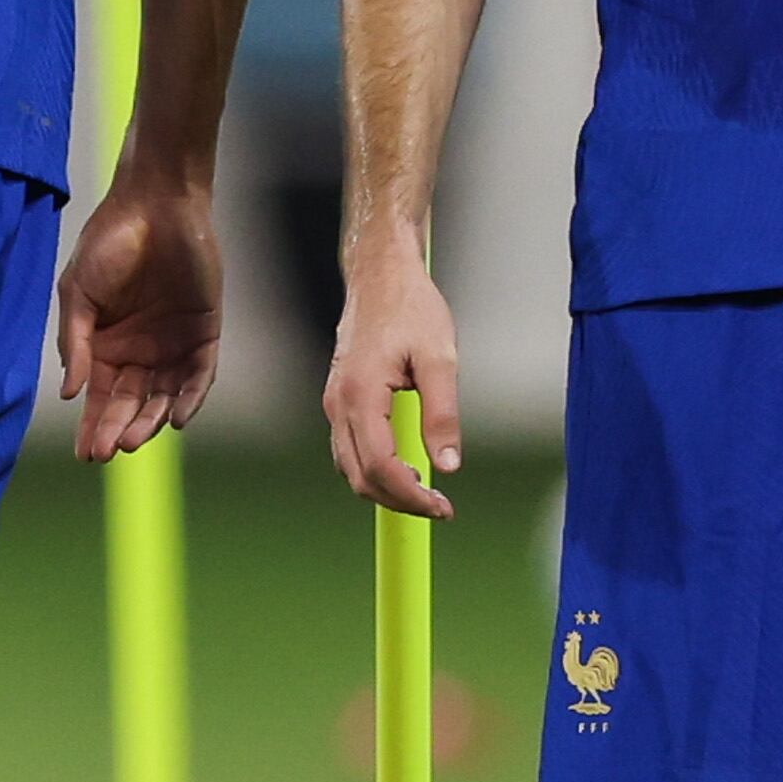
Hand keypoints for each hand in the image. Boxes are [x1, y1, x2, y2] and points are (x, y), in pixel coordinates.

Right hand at [56, 172, 221, 460]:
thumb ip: (74, 343)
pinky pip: (199, 374)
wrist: (154, 203)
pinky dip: (189, 397)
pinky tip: (175, 417)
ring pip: (163, 395)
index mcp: (105, 345)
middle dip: (118, 428)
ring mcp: (173, 343)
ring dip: (150, 420)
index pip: (100, 397)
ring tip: (135, 439)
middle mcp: (140, 351)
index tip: (86, 455)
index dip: (93, 425)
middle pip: (130, 402)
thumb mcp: (77, 293)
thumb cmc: (108, 241)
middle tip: (108, 452)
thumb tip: (70, 393)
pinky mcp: (205, 331)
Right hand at [321, 238, 459, 517]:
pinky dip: (373, 469)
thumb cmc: (410, 307)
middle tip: (440, 507)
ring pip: (350, 468)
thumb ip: (443, 415)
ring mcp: (333, 402)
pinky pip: (349, 449)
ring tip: (426, 491)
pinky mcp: (338, 399)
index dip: (412, 496)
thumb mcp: (440, 358)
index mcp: (361, 395)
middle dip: (399, 501)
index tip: (444, 506)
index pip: (381, 467)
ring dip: (385, 489)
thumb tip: (449, 466)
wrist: (380, 274)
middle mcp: (338, 404)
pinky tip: (404, 467)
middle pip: (360, 477)